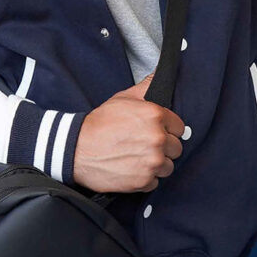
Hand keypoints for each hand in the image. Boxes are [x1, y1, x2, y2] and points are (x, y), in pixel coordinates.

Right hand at [73, 71, 185, 193]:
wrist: (77, 149)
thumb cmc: (99, 124)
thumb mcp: (123, 98)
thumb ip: (147, 87)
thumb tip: (160, 74)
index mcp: (155, 116)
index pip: (179, 127)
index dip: (167, 130)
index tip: (154, 132)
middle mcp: (157, 138)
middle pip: (176, 148)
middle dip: (162, 148)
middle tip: (143, 145)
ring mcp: (152, 161)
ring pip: (168, 166)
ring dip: (155, 164)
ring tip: (136, 157)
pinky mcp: (144, 180)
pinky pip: (155, 182)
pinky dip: (145, 178)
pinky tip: (131, 168)